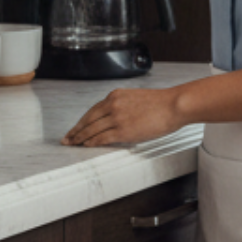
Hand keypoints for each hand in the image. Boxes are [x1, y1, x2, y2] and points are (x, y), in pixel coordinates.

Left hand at [63, 87, 185, 146]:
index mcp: (116, 95)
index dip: (82, 121)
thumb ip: (124, 106)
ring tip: (73, 144)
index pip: (93, 110)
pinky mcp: (122, 130)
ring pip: (91, 129)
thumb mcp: (137, 98)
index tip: (76, 127)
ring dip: (80, 138)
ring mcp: (116, 118)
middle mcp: (113, 105)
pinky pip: (101, 138)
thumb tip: (117, 119)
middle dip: (76, 130)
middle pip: (88, 120)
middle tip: (67, 138)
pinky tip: (86, 146)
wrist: (174, 105)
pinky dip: (91, 142)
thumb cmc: (162, 103)